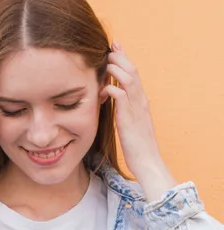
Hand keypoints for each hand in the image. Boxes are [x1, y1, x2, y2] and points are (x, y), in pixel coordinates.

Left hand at [101, 42, 176, 200]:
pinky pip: (120, 95)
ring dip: (116, 68)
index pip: (134, 74)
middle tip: (109, 49)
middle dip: (120, 57)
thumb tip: (115, 103)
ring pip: (128, 78)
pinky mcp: (128, 118)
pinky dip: (110, 89)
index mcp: (142, 102)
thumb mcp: (132, 124)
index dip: (125, 59)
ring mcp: (136, 108)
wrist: (147, 161)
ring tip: (105, 64)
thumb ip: (125, 111)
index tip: (115, 48)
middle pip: (133, 70)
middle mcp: (141, 101)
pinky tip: (102, 92)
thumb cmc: (138, 146)